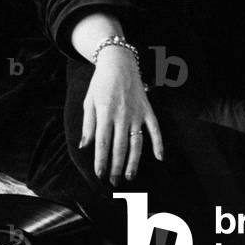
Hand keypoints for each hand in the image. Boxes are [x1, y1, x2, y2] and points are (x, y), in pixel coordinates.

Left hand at [78, 47, 163, 186]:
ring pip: (136, 142)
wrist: (119, 62)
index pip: (103, 142)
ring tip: (129, 176)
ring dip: (133, 161)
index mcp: (105, 112)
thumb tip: (85, 146)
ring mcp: (137, 113)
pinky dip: (158, 143)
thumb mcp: (89, 101)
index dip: (101, 160)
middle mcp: (122, 114)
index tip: (99, 175)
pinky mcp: (148, 109)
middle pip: (119, 146)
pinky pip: (155, 129)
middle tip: (113, 182)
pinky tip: (159, 158)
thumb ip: (88, 125)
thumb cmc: (100, 83)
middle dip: (116, 166)